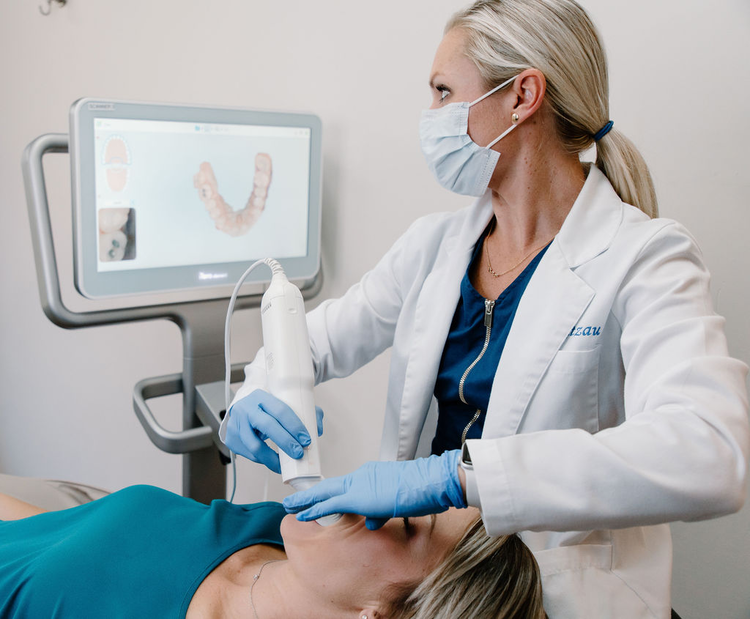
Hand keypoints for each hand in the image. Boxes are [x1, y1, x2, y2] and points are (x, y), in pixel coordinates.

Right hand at [223, 389, 323, 473]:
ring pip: (254, 445)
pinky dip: (262, 460)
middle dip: (286, 442)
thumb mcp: (283, 403)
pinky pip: (249, 454)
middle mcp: (246, 409)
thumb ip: (305, 413)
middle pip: (267, 426)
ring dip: (272, 458)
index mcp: (262, 397)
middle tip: (299, 453)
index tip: (306, 440)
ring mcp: (236, 424)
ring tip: (284, 465)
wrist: (242, 408)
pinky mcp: (231, 438)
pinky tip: (272, 461)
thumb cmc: (267, 409)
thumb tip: (318, 430)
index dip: (295, 426)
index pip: (281, 410)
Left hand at [283, 450, 465, 528]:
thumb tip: (371, 522)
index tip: (318, 497)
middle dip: (310, 493)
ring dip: (306, 500)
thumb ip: (382, 511)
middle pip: (330, 485)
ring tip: (290, 505)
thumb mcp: (398, 502)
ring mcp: (358, 485)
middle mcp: (361, 476)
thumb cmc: (421, 490)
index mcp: (371, 475)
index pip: (346, 485)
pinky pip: (329, 504)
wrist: (430, 482)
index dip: (329, 492)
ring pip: (324, 492)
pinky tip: (301, 514)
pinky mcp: (357, 497)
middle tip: (294, 498)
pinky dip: (313, 509)